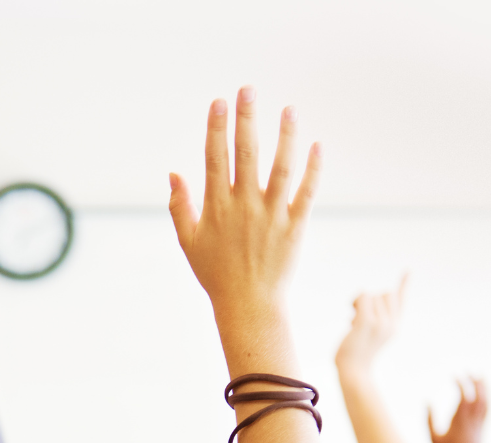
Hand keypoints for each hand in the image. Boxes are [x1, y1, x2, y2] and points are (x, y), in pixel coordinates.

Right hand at [168, 87, 319, 313]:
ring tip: (289, 108)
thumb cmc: (216, 274)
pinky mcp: (295, 226)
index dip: (216, 128)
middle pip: (246, 153)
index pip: (215, 158)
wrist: (249, 305)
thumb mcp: (188, 242)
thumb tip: (173, 174)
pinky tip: (317, 143)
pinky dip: (314, 168)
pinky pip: (307, 191)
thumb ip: (180, 207)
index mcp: (216, 207)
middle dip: (246, 119)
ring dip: (285, 135)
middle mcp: (244, 206)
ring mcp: (271, 214)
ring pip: (281, 167)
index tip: (219, 102)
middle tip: (248, 89)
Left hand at [335, 276, 407, 372]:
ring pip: (372, 295)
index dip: (403, 285)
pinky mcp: (368, 322)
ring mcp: (381, 323)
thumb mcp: (365, 333)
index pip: (400, 301)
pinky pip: (363, 297)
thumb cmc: (356, 354)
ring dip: (359, 302)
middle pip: (385, 293)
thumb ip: (369, 317)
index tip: (407, 271)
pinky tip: (351, 320)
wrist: (353, 371)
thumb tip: (362, 296)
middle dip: (370, 298)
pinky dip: (355, 302)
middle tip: (358, 312)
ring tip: (353, 321)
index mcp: (394, 326)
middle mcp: (391, 323)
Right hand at [429, 377, 488, 442]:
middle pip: (478, 396)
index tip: (454, 376)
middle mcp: (472, 421)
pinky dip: (487, 398)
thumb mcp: (433, 438)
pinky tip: (485, 392)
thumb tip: (427, 402)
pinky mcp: (482, 428)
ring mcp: (479, 424)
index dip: (461, 384)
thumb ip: (429, 419)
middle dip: (475, 382)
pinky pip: (487, 409)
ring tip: (481, 376)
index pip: (464, 397)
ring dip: (484, 387)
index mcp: (460, 421)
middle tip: (470, 370)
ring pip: (485, 401)